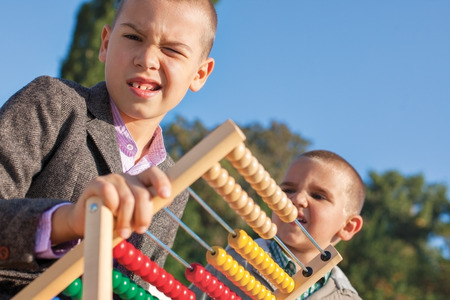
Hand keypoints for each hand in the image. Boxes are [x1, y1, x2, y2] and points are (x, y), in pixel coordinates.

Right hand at [51, 166, 170, 243]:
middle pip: (142, 193)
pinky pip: (108, 193)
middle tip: (140, 230)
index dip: (162, 182)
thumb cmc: (116, 219)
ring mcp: (112, 178)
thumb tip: (168, 199)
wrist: (86, 223)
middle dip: (144, 215)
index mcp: (140, 181)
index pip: (153, 174)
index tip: (166, 196)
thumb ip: (148, 206)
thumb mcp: (134, 214)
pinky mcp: (96, 183)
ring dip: (126, 220)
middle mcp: (127, 177)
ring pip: (127, 199)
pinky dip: (112, 206)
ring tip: (123, 232)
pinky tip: (110, 213)